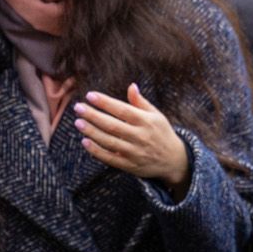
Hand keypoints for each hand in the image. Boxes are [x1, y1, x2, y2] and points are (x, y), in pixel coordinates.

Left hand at [74, 84, 189, 192]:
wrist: (174, 160)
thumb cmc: (162, 133)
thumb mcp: (156, 116)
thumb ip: (141, 102)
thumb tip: (131, 86)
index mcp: (147, 121)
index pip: (122, 110)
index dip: (105, 102)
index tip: (90, 95)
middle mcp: (140, 136)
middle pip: (112, 125)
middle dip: (93, 116)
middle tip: (78, 108)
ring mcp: (135, 152)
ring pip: (109, 141)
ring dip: (92, 132)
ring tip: (78, 122)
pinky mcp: (130, 165)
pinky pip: (110, 158)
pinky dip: (96, 151)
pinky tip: (85, 141)